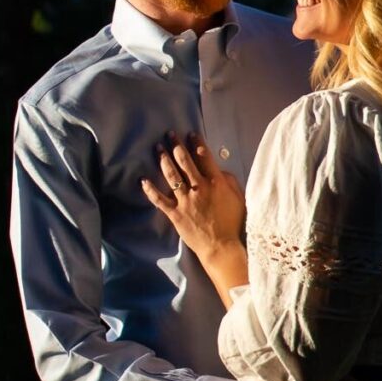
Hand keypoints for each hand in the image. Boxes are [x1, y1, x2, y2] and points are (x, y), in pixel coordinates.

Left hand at [140, 133, 246, 268]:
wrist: (221, 246)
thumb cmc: (232, 222)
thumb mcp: (238, 197)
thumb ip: (229, 180)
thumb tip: (218, 168)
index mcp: (216, 183)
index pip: (204, 157)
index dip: (196, 143)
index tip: (190, 134)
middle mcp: (199, 188)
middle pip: (185, 162)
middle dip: (176, 146)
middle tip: (170, 134)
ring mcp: (186, 201)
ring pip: (172, 176)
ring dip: (163, 160)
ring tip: (158, 147)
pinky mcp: (175, 214)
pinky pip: (159, 199)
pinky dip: (150, 189)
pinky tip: (143, 180)